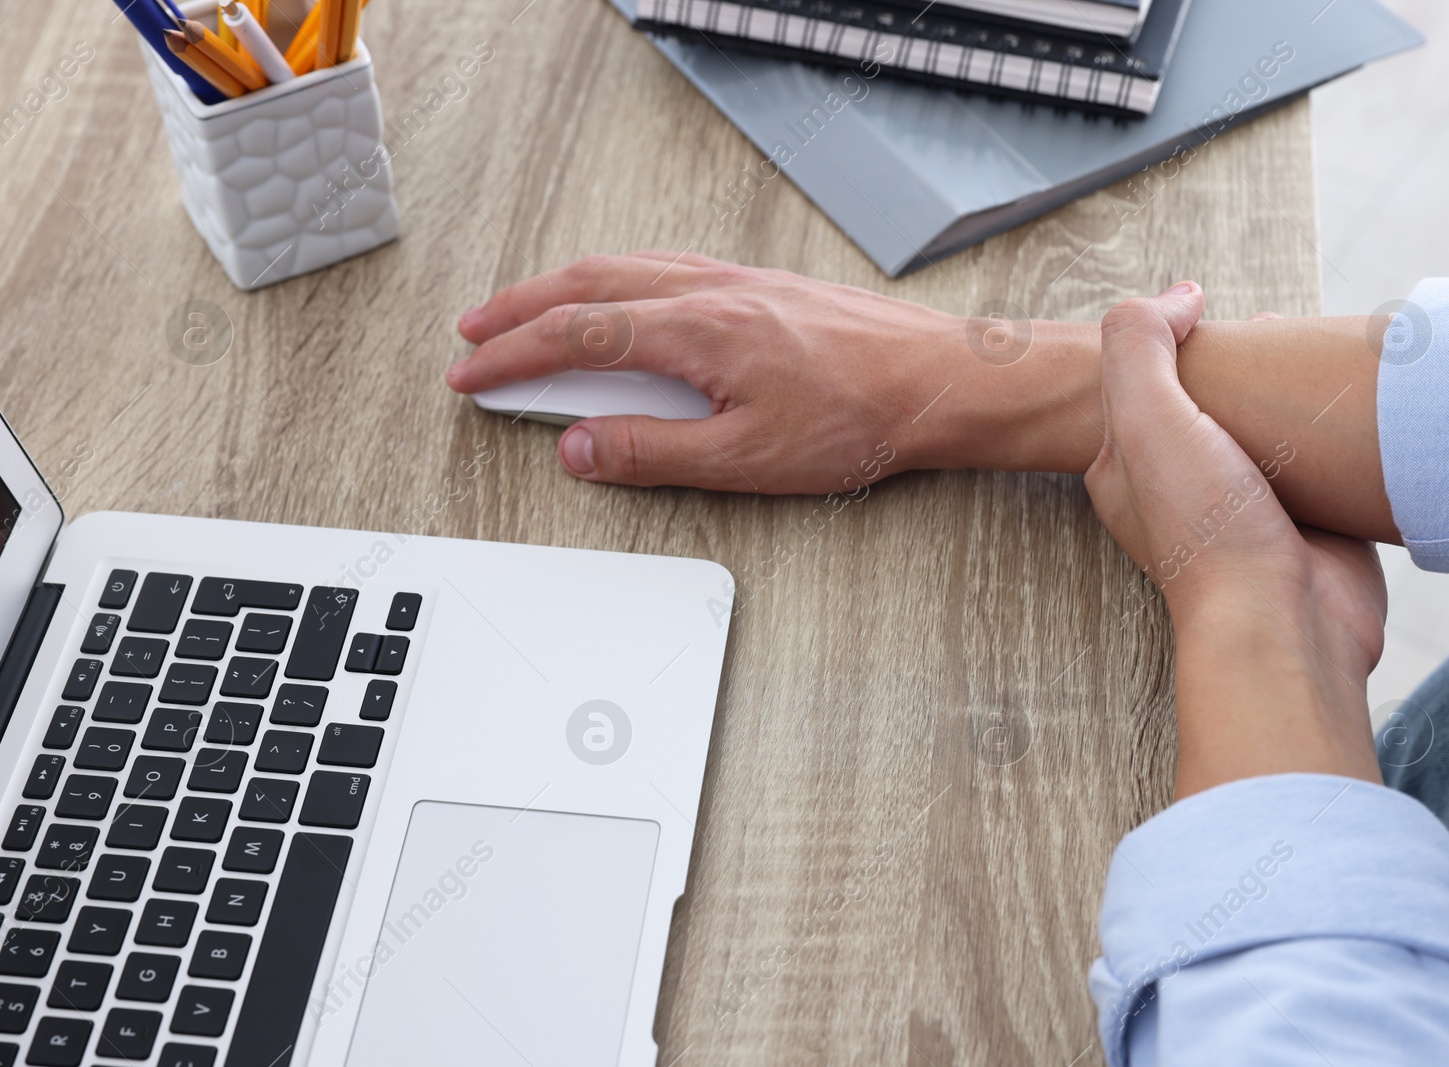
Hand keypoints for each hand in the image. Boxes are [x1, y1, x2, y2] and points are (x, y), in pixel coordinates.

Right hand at [448, 252, 1101, 491]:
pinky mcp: (757, 286)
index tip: (470, 375)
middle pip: (586, 287)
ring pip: (622, 269)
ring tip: (524, 313)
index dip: (512, 356)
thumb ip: (652, 451)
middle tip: (472, 335)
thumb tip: (579, 447)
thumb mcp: (744, 459)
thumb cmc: (858, 420)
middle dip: (518, 310)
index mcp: (694, 330)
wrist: (935, 380)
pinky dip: (613, 280)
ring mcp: (733, 281)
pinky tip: (617, 298)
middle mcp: (707, 290)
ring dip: (561, 290)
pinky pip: (661, 266)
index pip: (575, 336)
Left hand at [1083, 284, 1385, 795]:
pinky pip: (1323, 461)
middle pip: (1212, 400)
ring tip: (1320, 356)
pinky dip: (1338, 432)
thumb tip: (1182, 296)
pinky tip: (1355, 408)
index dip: (1176, 337)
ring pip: (1270, 427)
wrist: (1284, 622)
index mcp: (1128, 465)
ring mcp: (1247, 505)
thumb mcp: (1146, 418)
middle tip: (1277, 335)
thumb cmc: (1205, 527)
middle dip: (1242, 363)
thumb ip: (1139, 343)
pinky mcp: (1310, 521)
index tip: (1216, 317)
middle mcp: (1183, 485)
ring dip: (1294, 393)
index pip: (1144, 379)